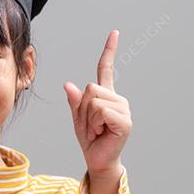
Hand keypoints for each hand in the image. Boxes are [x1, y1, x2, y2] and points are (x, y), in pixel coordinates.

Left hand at [64, 30, 132, 182]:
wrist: (98, 160)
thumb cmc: (90, 141)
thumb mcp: (77, 119)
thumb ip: (75, 102)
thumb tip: (68, 84)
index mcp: (107, 96)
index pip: (106, 69)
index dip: (109, 50)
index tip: (114, 32)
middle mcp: (117, 99)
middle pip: (91, 88)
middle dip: (83, 108)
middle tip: (91, 125)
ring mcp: (123, 109)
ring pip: (94, 100)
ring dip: (88, 118)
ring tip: (97, 130)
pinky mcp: (125, 121)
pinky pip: (100, 111)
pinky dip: (94, 124)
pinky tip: (101, 133)